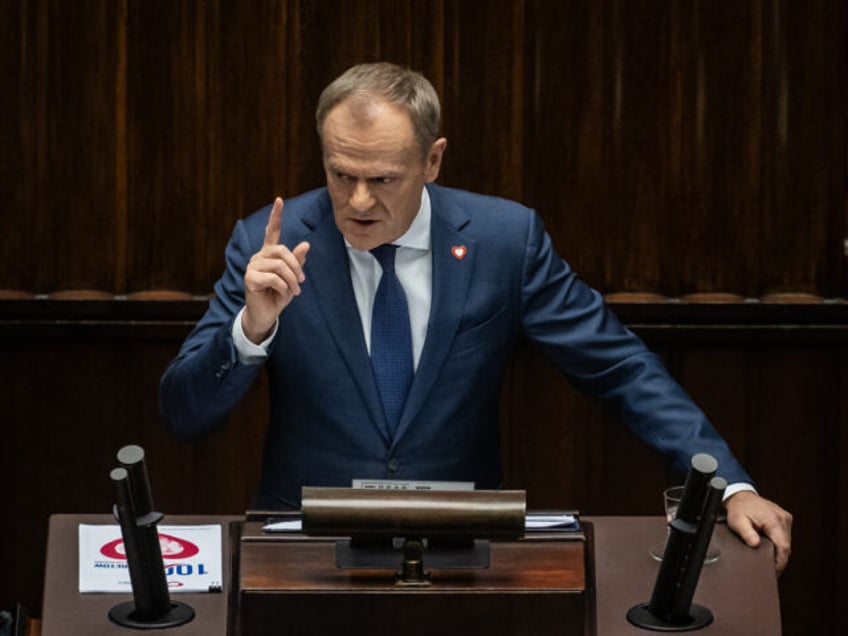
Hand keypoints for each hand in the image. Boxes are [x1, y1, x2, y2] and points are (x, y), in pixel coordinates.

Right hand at [242, 197, 309, 342]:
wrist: (266, 314)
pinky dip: (284, 287)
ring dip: (292, 280)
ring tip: (294, 291)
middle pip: (282, 251)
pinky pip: (274, 278)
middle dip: (296, 267)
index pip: (271, 231)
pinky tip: (283, 293)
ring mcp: (252, 266)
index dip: (276, 216)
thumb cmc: (279, 295)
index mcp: (269, 254)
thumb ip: (297, 261)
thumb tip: (306, 244)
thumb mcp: (293, 278)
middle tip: (301, 282)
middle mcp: (259, 257)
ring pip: (279, 265)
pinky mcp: (249, 278)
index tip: (279, 200)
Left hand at [725, 490, 792, 574]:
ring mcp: (786, 517)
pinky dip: (779, 543)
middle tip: (769, 568)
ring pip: (787, 542)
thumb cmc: (738, 509)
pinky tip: (771, 547)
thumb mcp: (737, 522)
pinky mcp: (785, 518)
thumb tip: (756, 544)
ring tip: (769, 559)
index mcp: (774, 520)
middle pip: (786, 546)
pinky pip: (785, 536)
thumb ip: (747, 534)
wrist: (741, 496)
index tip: (774, 572)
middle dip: (779, 559)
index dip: (780, 562)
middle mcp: (783, 518)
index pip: (783, 547)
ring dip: (779, 551)